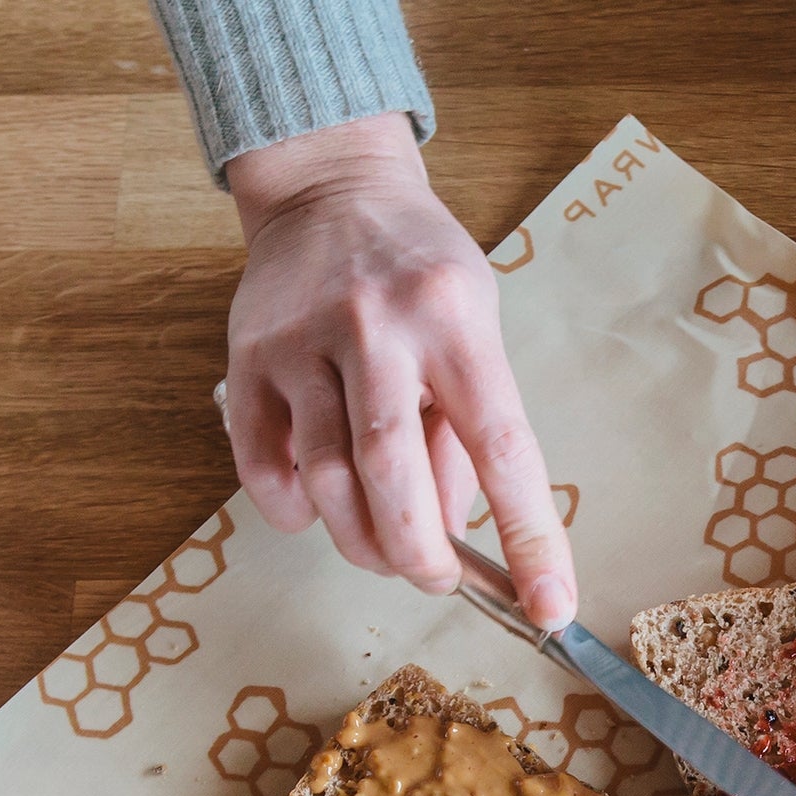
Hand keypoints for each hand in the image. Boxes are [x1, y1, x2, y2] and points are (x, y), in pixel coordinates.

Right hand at [225, 115, 575, 628]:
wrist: (330, 188)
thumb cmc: (422, 275)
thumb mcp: (477, 328)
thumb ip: (468, 429)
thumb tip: (460, 535)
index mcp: (455, 320)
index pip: (502, 449)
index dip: (529, 539)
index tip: (549, 608)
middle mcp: (376, 325)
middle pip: (392, 476)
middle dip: (419, 555)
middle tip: (434, 578)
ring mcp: (302, 340)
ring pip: (324, 480)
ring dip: (361, 541)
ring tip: (384, 549)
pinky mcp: (247, 359)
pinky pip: (262, 466)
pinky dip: (293, 512)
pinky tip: (318, 508)